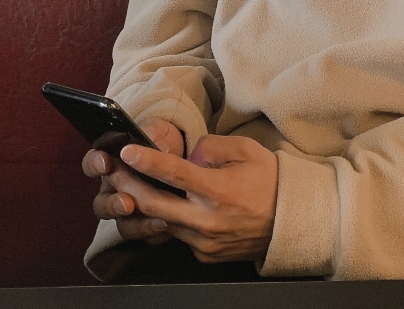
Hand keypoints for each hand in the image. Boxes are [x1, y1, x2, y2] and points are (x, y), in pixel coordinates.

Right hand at [82, 118, 183, 243]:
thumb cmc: (161, 142)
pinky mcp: (145, 225)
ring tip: (155, 221)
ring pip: (122, 225)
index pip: (92, 165)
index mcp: (110, 164)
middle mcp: (113, 191)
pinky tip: (167, 226)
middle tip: (126, 203)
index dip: (95, 164)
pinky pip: (144, 236)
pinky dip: (155, 233)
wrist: (181, 159)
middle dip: (112, 205)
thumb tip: (154, 142)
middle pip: (101, 204)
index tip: (105, 162)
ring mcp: (128, 211)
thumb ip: (151, 134)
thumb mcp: (157, 132)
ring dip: (135, 225)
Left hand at [94, 134, 278, 263]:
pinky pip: (178, 235)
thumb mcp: (246, 151)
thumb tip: (187, 156)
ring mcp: (204, 241)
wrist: (290, 221)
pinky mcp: (204, 255)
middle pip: (155, 205)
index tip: (128, 151)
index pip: (175, 173)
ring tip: (129, 186)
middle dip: (129, 186)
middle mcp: (207, 219)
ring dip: (143, 205)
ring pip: (162, 223)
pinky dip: (169, 220)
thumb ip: (212, 148)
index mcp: (218, 190)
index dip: (148, 161)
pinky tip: (164, 207)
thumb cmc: (269, 181)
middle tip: (113, 171)